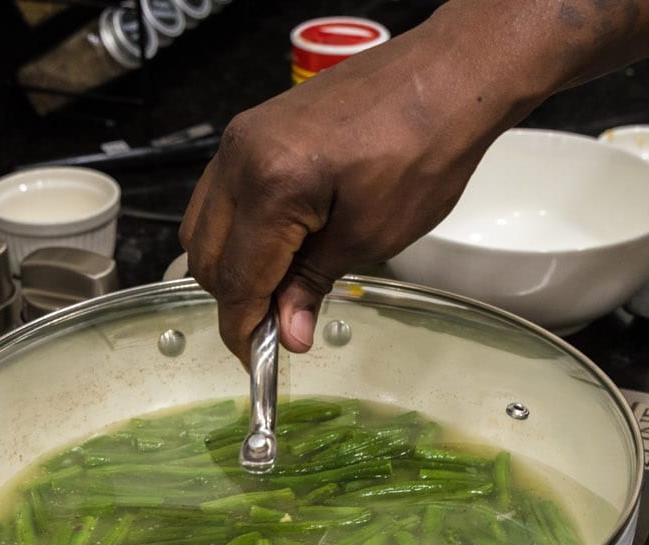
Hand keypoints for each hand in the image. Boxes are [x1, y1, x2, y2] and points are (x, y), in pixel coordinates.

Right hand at [179, 11, 548, 365]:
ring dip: (231, 266)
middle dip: (235, 300)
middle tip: (277, 330)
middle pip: (204, 256)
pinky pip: (222, 195)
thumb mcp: (372, 235)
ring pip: (203, 226)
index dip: (243, 330)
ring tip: (280, 290)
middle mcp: (240, 157)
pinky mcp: (254, 130)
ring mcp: (242, 139)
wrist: (446, 79)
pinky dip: (239, 231)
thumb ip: (313, 284)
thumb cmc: (424, 149)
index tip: (258, 362)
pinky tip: (278, 248)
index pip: (235, 279)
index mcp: (270, 185)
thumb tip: (286, 333)